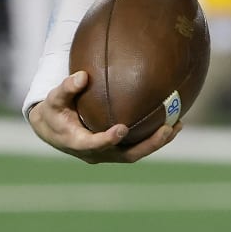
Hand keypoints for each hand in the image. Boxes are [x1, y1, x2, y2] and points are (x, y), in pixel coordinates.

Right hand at [27, 71, 180, 163]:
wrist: (54, 129)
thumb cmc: (55, 111)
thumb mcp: (54, 99)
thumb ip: (67, 88)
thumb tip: (81, 76)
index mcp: (77, 143)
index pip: (93, 145)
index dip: (108, 139)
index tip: (122, 129)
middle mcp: (96, 153)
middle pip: (126, 155)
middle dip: (148, 145)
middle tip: (166, 129)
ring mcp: (109, 154)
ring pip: (137, 153)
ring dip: (158, 142)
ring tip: (177, 125)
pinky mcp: (118, 150)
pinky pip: (139, 146)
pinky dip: (155, 137)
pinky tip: (173, 123)